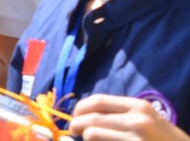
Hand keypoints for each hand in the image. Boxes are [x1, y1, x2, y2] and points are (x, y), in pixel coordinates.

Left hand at [68, 94, 189, 140]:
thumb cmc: (164, 139)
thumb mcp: (148, 118)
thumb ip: (122, 113)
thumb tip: (87, 113)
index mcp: (138, 107)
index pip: (98, 101)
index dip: (80, 108)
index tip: (75, 115)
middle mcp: (137, 121)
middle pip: (90, 118)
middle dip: (75, 125)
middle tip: (73, 130)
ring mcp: (135, 140)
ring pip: (91, 134)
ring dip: (85, 138)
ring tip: (88, 139)